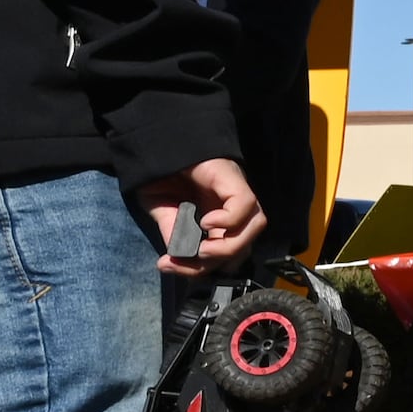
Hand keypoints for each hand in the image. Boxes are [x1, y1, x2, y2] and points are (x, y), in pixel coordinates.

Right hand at [144, 158, 263, 274]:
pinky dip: (230, 220)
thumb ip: (174, 232)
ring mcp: (236, 192)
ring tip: (202, 249)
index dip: (199, 268)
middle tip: (182, 261)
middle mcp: (233, 209)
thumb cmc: (162, 176)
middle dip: (213, 263)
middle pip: (244, 245)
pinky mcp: (232, 178)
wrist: (158, 143)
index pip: (225, 256)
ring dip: (228, 247)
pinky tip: (206, 222)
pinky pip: (245, 203)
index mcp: (218, 221)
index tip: (168, 266)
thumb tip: (181, 257)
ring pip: (254, 226)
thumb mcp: (163, 211)